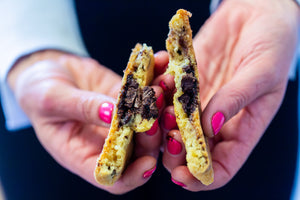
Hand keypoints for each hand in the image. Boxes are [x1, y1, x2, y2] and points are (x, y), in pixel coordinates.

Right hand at [8, 50, 162, 193]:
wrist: (48, 69)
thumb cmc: (38, 91)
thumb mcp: (52, 99)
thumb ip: (82, 107)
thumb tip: (114, 113)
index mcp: (84, 154)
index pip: (114, 178)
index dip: (133, 175)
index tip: (148, 162)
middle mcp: (108, 141)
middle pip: (141, 148)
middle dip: (154, 132)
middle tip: (159, 109)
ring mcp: (122, 119)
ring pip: (152, 119)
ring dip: (162, 102)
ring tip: (164, 80)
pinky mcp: (129, 98)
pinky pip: (147, 91)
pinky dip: (156, 76)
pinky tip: (161, 60)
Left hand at [158, 0, 299, 190]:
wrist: (256, 12)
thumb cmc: (273, 43)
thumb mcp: (261, 72)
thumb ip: (236, 100)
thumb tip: (208, 126)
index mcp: (242, 128)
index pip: (221, 166)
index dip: (200, 176)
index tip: (181, 176)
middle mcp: (215, 121)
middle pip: (188, 150)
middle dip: (172, 148)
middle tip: (166, 132)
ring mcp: (196, 101)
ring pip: (169, 122)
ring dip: (158, 115)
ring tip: (159, 95)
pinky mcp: (183, 80)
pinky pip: (163, 91)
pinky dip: (156, 86)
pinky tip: (159, 72)